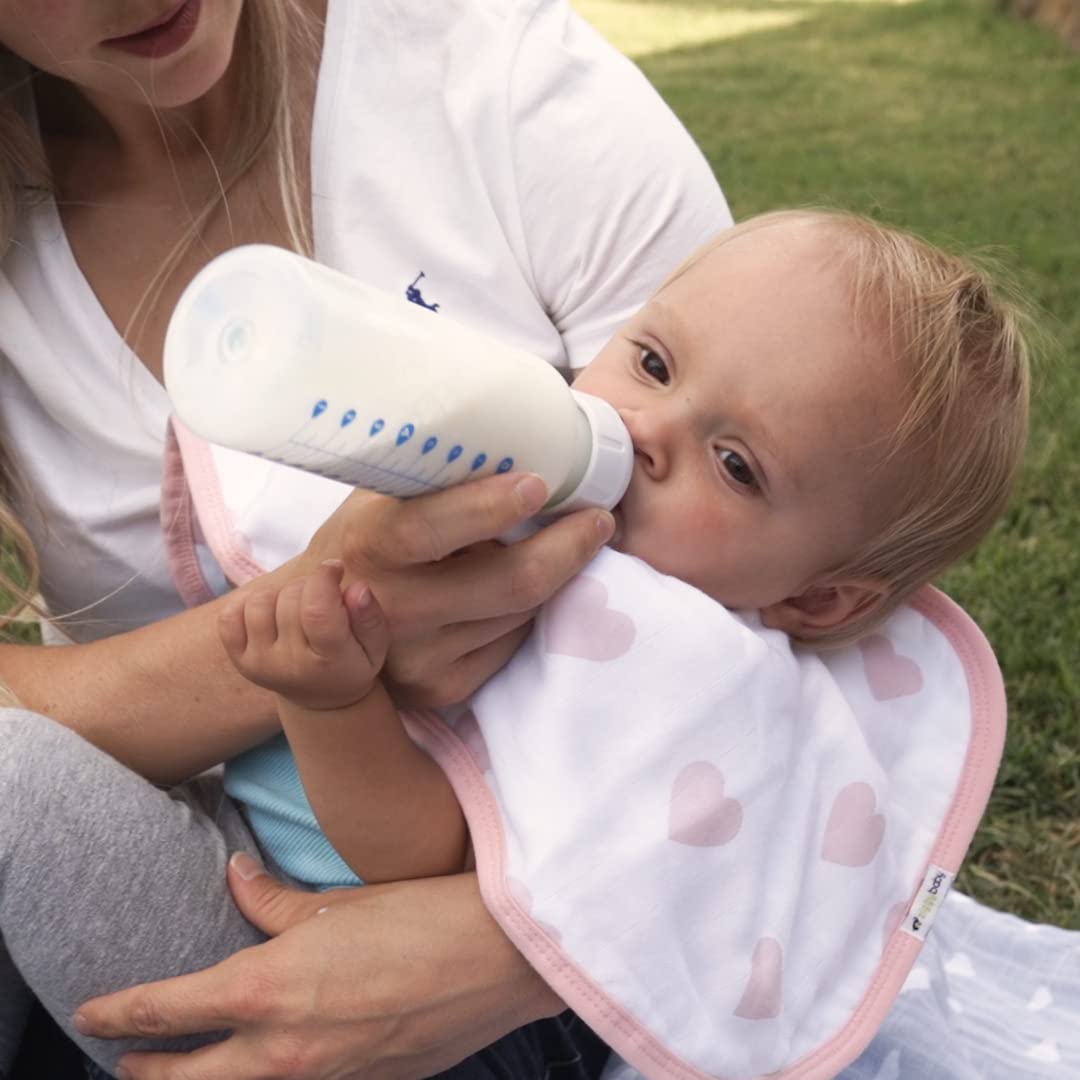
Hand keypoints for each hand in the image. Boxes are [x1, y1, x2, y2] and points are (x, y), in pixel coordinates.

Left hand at [75, 856, 562, 1079]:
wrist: (498, 959)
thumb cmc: (419, 917)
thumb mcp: (337, 903)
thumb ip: (273, 902)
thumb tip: (234, 877)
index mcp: (266, 992)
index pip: (169, 1010)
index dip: (121, 1013)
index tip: (92, 1013)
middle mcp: (282, 1051)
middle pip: (187, 1079)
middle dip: (147, 1070)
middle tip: (123, 1060)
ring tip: (185, 1073)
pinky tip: (274, 1066)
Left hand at [219, 561, 386, 710]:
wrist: (322, 699)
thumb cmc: (353, 662)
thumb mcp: (375, 645)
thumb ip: (370, 617)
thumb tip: (356, 588)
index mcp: (329, 662)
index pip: (316, 611)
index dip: (324, 578)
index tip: (335, 568)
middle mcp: (289, 666)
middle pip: (290, 599)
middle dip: (309, 583)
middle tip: (322, 594)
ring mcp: (259, 664)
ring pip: (260, 601)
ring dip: (280, 592)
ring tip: (297, 604)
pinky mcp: (239, 660)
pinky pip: (229, 616)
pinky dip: (248, 603)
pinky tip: (272, 611)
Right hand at [303, 473, 613, 706]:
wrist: (325, 623)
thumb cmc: (366, 541)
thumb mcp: (382, 499)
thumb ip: (433, 478)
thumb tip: (515, 442)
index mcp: (371, 545)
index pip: (434, 526)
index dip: (492, 506)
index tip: (540, 484)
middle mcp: (392, 607)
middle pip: (509, 583)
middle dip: (567, 547)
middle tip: (598, 520)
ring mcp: (417, 657)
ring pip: (521, 613)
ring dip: (555, 576)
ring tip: (566, 544)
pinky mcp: (442, 689)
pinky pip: (512, 645)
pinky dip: (529, 613)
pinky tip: (526, 590)